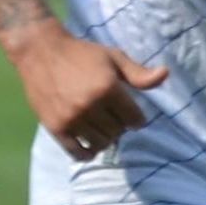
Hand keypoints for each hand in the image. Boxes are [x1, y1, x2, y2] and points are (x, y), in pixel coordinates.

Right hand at [12, 31, 168, 160]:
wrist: (40, 51)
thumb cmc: (82, 53)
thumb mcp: (114, 58)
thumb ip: (139, 73)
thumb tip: (166, 75)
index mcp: (108, 88)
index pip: (134, 119)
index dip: (137, 119)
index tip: (132, 115)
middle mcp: (89, 105)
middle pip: (118, 132)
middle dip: (120, 127)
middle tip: (114, 118)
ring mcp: (71, 118)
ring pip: (100, 143)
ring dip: (105, 139)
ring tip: (102, 128)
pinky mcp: (55, 127)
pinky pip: (76, 152)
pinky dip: (86, 153)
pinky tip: (90, 146)